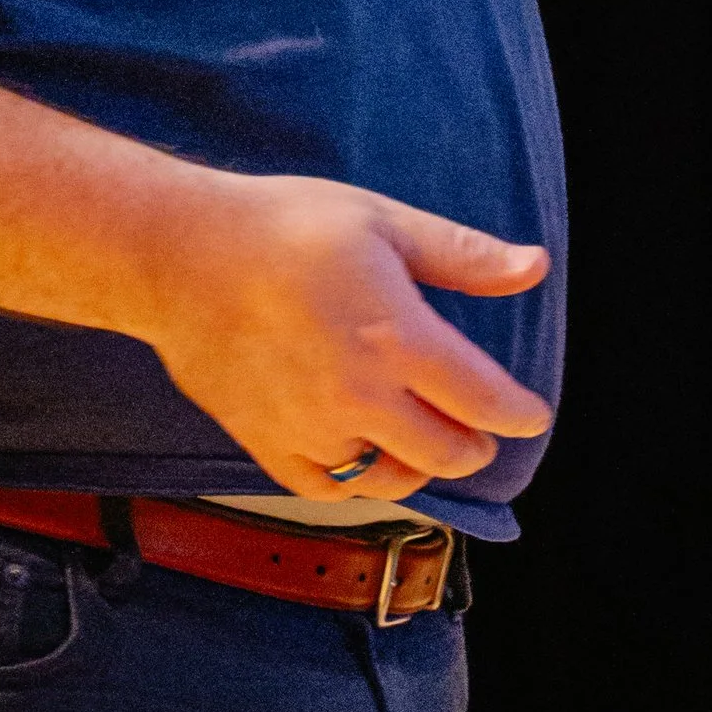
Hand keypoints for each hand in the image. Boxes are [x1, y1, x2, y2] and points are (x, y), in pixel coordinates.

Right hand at [138, 173, 550, 504]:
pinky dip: (354, 480)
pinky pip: (327, 489)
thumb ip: (462, 256)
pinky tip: (361, 455)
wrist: (176, 254)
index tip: (530, 416)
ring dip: (419, 465)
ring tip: (422, 442)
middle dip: (474, 444)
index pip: (485, 401)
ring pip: (390, 478)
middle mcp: (360, 396)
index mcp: (398, 338)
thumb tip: (534, 266)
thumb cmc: (282, 226)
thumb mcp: (383, 223)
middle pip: (447, 452)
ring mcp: (310, 428)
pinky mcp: (266, 443)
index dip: (518, 413)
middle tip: (478, 431)